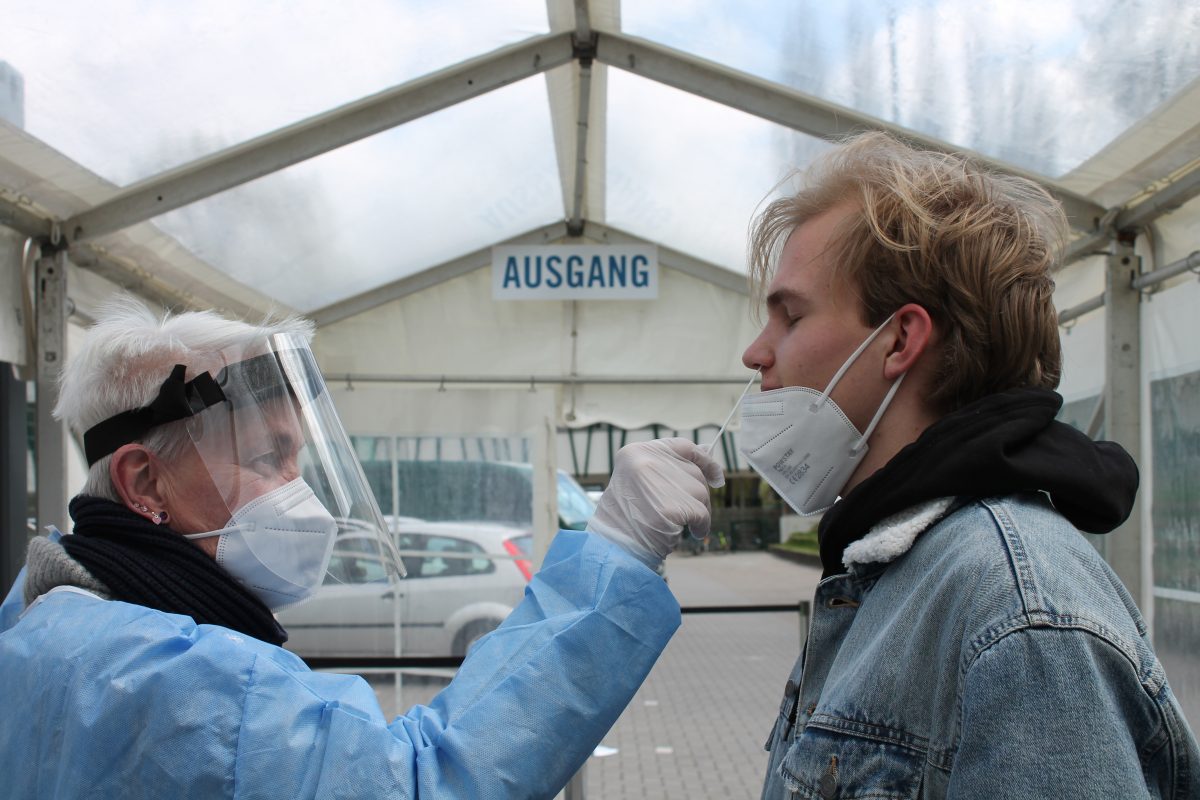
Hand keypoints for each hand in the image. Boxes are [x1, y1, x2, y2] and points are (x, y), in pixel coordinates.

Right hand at [587, 438, 724, 567]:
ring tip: (679, 525)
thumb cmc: (625, 519)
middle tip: (686, 513)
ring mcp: (660, 483)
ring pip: (700, 493)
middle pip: (694, 473)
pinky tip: (691, 532)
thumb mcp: (638, 482)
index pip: (683, 446)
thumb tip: (710, 455)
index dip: (704, 460)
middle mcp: (647, 461)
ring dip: (698, 511)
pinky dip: (701, 525)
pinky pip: (701, 513)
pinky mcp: (672, 507)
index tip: (717, 475)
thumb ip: (668, 468)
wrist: (612, 549)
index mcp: (635, 452)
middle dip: (697, 495)